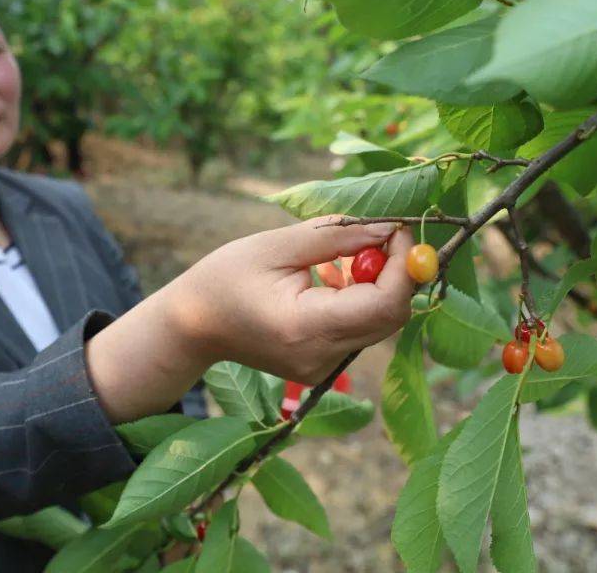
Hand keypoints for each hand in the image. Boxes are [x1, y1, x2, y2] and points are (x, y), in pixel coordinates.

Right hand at [164, 216, 414, 384]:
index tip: (397, 228)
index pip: (384, 303)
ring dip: (375, 282)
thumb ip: (337, 236)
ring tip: (336, 257)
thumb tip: (390, 227)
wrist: (193, 325)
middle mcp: (321, 357)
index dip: (403, 264)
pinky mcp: (323, 366)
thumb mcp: (276, 245)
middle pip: (392, 316)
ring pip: (380, 322)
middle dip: (395, 270)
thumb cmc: (225, 278)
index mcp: (306, 328)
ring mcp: (324, 368)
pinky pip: (361, 329)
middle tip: (374, 235)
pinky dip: (358, 298)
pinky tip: (327, 277)